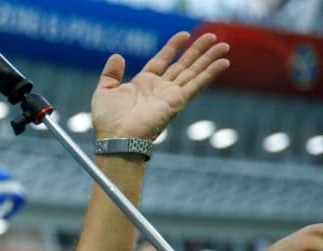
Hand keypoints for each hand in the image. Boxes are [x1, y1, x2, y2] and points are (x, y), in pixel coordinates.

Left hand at [91, 32, 228, 140]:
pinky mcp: (177, 102)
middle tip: (212, 36)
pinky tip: (223, 63)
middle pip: (183, 64)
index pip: (162, 60)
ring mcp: (169, 95)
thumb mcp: (104, 91)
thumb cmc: (108, 121)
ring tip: (223, 46)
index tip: (184, 34)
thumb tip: (117, 56)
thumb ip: (110, 73)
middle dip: (197, 50)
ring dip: (209, 59)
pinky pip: (197, 84)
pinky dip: (210, 73)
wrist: (116, 138)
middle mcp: (159, 89)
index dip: (173, 47)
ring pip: (193, 72)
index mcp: (143, 84)